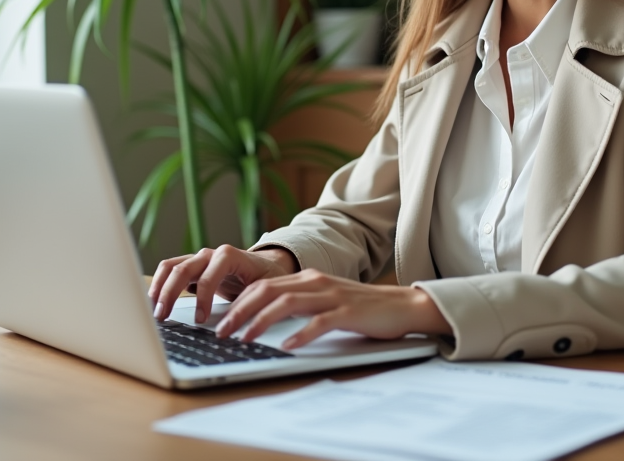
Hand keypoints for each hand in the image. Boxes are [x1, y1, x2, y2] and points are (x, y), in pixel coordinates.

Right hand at [149, 245, 297, 322]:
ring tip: (155, 311)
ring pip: (170, 267)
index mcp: (229, 256)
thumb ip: (252, 300)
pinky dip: (159, 285)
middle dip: (170, 294)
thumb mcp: (266, 288)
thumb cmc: (266, 276)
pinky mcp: (192, 268)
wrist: (265, 265)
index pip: (208, 276)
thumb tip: (236, 322)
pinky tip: (155, 303)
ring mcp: (198, 259)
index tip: (200, 320)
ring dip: (159, 288)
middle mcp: (210, 254)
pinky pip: (169, 271)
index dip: (202, 298)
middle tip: (164, 317)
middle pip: (183, 269)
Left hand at [215, 269, 452, 349]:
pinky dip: (300, 334)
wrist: (403, 305)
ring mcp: (332, 296)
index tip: (221, 320)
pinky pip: (319, 322)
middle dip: (240, 311)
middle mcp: (316, 282)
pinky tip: (287, 345)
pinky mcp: (348, 312)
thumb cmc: (362, 309)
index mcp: (308, 278)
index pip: (263, 285)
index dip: (238, 302)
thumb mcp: (325, 301)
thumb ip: (300, 305)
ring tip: (245, 339)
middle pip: (268, 291)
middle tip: (222, 332)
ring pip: (287, 304)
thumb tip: (264, 321)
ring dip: (261, 321)